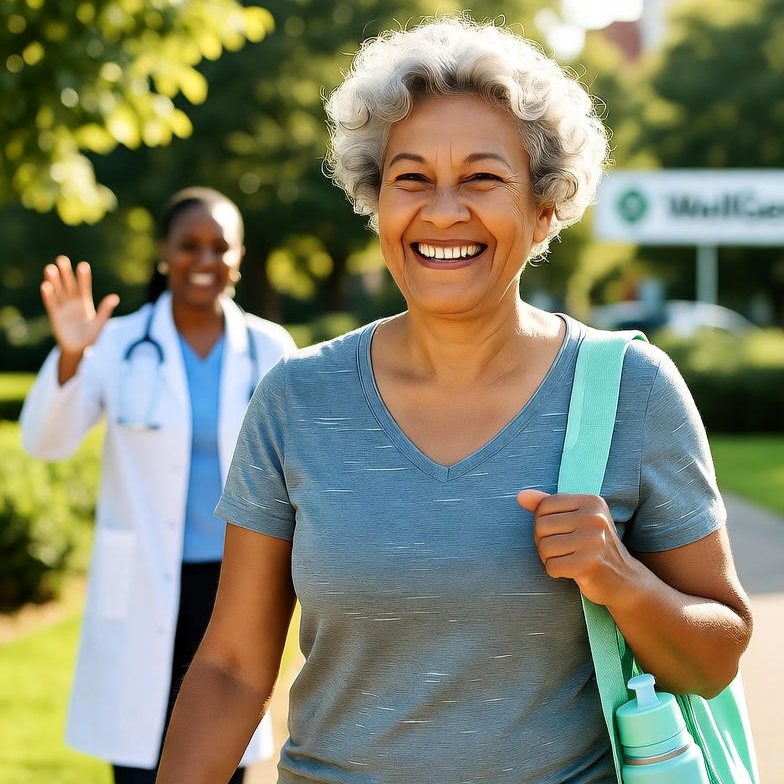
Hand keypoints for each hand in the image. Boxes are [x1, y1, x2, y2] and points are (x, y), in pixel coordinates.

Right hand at [41, 256, 118, 356]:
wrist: (78, 350)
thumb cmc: (90, 336)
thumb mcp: (100, 323)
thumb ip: (105, 310)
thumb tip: (115, 297)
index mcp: (85, 302)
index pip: (84, 287)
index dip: (83, 277)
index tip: (83, 265)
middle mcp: (72, 302)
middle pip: (68, 285)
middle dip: (65, 273)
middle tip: (61, 259)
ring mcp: (63, 307)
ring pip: (58, 291)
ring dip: (54, 281)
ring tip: (50, 269)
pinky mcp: (54, 315)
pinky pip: (51, 303)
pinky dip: (48, 295)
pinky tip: (45, 285)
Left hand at [517, 489, 640, 607]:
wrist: (624, 580)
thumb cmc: (593, 547)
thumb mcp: (575, 520)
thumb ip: (547, 505)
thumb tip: (520, 496)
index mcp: (592, 502)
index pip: (544, 506)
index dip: (542, 522)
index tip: (559, 533)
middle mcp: (595, 518)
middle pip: (541, 526)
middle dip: (544, 542)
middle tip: (562, 550)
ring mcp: (594, 540)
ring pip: (544, 547)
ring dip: (549, 558)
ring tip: (567, 560)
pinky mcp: (590, 563)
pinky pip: (552, 567)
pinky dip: (556, 572)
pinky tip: (571, 571)